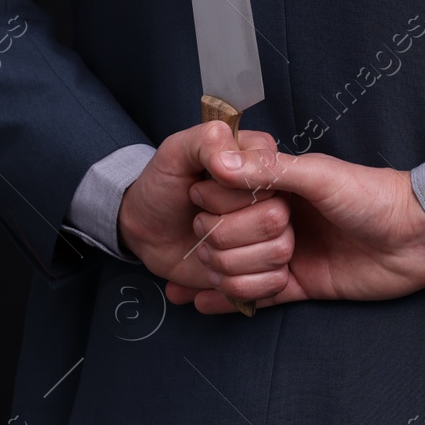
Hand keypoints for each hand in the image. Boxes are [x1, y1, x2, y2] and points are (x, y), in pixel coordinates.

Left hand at [118, 122, 296, 304]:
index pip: (271, 183)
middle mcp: (275, 199)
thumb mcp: (176, 152)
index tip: (196, 194)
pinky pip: (273, 283)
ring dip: (227, 259)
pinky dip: (235, 285)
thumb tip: (231, 154)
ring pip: (277, 254)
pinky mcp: (267, 268)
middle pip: (276, 223)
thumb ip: (206, 139)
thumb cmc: (163, 186)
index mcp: (262, 165)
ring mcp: (274, 235)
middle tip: (197, 225)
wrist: (147, 230)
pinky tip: (211, 277)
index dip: (228, 198)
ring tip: (202, 251)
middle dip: (224, 232)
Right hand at [165, 146, 424, 314]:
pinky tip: (204, 303)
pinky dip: (228, 300)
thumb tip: (221, 163)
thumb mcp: (321, 175)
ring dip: (245, 274)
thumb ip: (269, 170)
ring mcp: (282, 253)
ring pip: (230, 269)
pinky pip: (254, 296)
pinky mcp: (299, 284)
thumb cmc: (373, 195)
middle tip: (283, 236)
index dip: (220, 207)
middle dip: (237, 244)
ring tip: (279, 268)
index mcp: (272, 185)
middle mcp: (270, 219)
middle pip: (216, 238)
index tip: (239, 206)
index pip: (214, 199)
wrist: (418, 237)